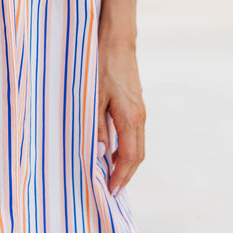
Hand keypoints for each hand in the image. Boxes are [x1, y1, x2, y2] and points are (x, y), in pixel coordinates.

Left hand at [96, 38, 145, 195]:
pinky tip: (110, 148)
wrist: (117, 40)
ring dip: (126, 161)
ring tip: (111, 174)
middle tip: (112, 189)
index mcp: (130, 118)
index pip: (129, 157)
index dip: (121, 176)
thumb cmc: (101, 66)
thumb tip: (97, 153)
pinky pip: (134, 133)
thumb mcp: (92, 97)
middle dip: (126, 175)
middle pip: (137, 155)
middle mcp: (139, 117)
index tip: (111, 191)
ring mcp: (140, 110)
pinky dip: (125, 147)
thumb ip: (94, 126)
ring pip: (137, 144)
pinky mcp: (136, 103)